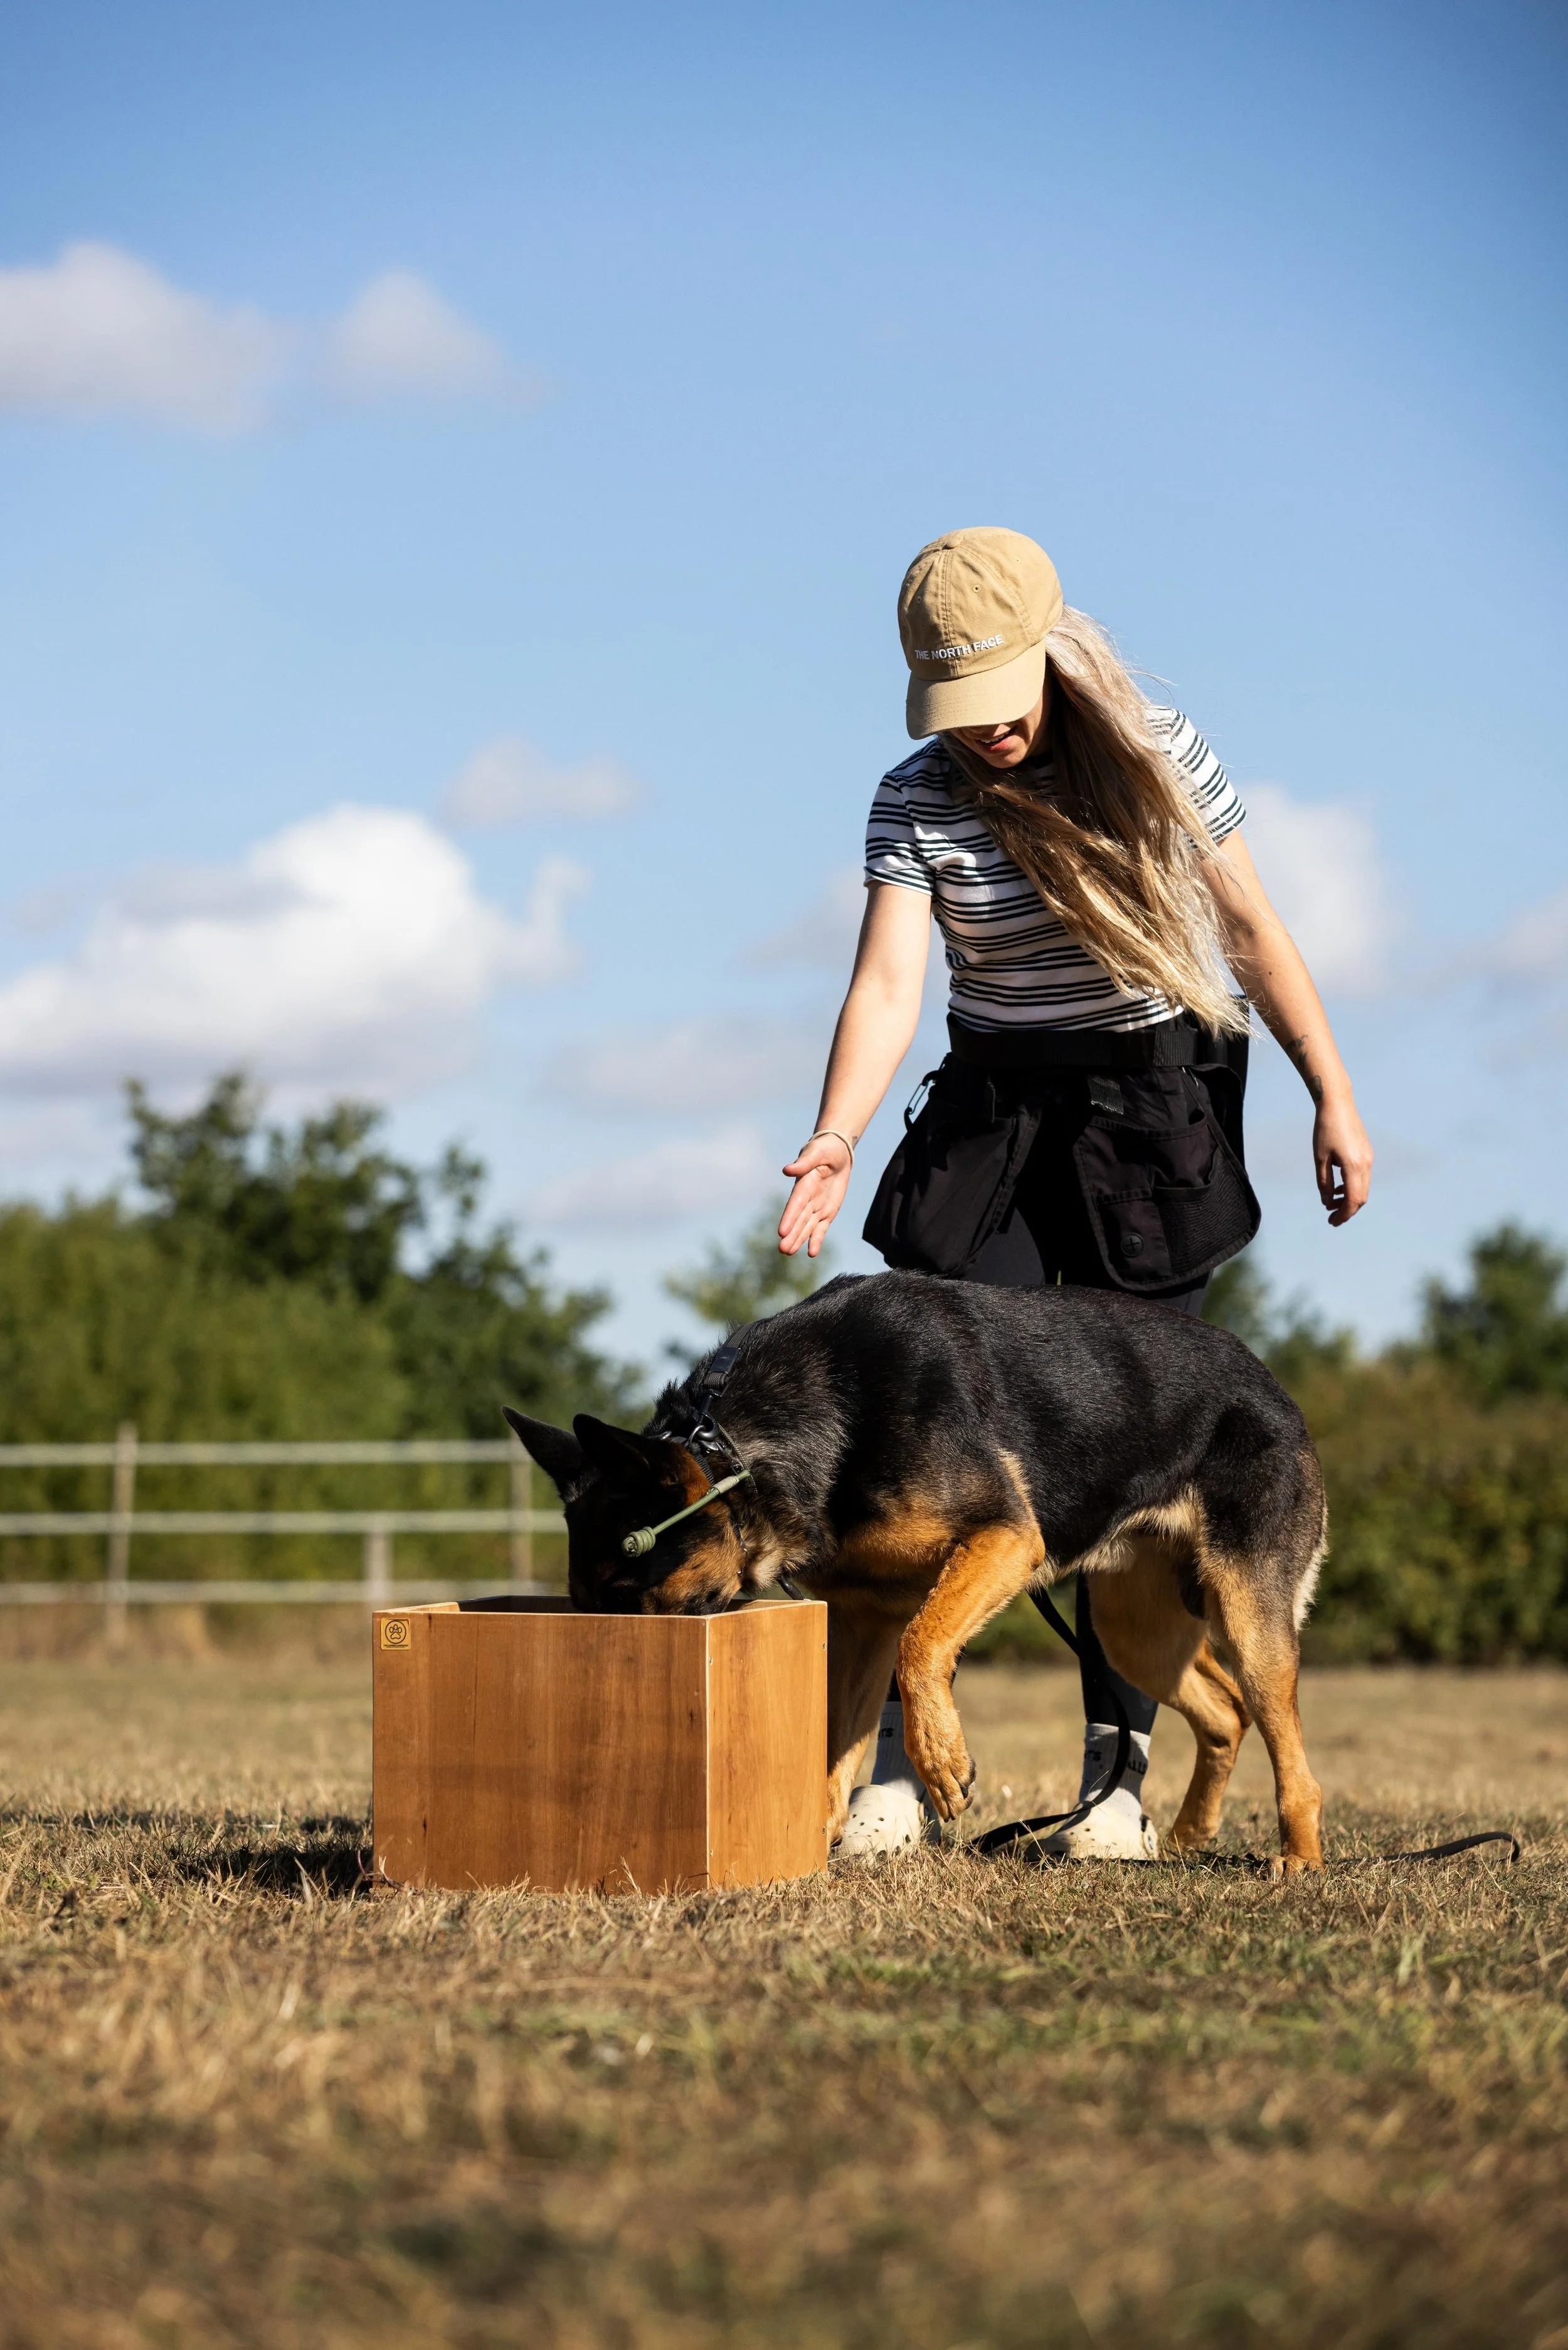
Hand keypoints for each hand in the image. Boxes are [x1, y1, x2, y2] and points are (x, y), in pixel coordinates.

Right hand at [778, 1134, 851, 1257]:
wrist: (837, 1152)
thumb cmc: (824, 1150)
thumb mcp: (816, 1153)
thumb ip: (804, 1163)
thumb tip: (787, 1170)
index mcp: (803, 1185)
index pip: (795, 1204)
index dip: (789, 1218)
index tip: (781, 1232)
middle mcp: (807, 1199)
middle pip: (799, 1220)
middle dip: (791, 1234)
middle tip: (782, 1250)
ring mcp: (817, 1207)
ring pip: (807, 1226)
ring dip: (799, 1240)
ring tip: (788, 1253)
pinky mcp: (827, 1211)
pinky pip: (821, 1228)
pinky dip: (816, 1239)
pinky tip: (811, 1253)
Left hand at [1314, 1097, 1372, 1226]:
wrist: (1337, 1104)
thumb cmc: (1325, 1129)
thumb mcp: (1320, 1158)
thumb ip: (1324, 1183)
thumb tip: (1327, 1203)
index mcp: (1354, 1166)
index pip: (1353, 1200)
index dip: (1343, 1215)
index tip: (1331, 1222)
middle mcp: (1366, 1164)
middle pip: (1361, 1197)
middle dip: (1347, 1210)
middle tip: (1330, 1217)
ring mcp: (1369, 1158)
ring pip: (1363, 1188)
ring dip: (1350, 1199)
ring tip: (1331, 1202)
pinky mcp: (1367, 1153)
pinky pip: (1363, 1177)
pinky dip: (1352, 1187)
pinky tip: (1338, 1187)